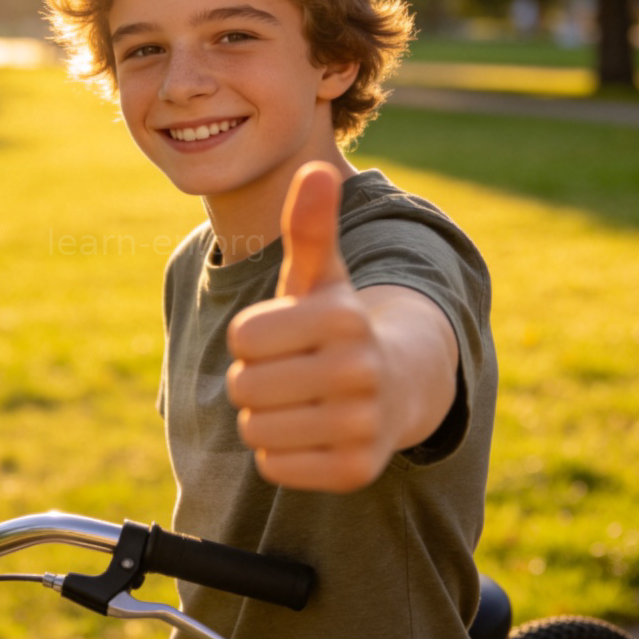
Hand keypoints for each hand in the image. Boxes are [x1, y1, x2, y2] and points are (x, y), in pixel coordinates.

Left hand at [226, 162, 394, 491]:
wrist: (396, 386)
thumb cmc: (338, 325)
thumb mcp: (320, 276)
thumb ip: (308, 226)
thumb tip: (313, 167)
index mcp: (343, 318)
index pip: (242, 337)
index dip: (253, 337)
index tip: (287, 336)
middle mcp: (359, 372)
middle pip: (244, 386)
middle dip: (256, 379)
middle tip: (293, 372)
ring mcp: (362, 425)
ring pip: (255, 429)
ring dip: (266, 417)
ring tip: (302, 401)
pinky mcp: (356, 471)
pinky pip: (274, 466)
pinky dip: (282, 454)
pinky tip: (312, 432)